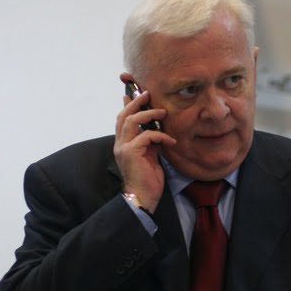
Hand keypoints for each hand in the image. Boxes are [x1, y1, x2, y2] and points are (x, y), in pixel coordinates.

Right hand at [114, 91, 175, 212]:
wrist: (143, 197)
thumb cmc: (148, 179)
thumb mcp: (150, 156)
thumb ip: (149, 142)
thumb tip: (154, 130)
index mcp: (123, 144)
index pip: (122, 120)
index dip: (127, 105)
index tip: (134, 93)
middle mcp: (120, 144)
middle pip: (124, 116)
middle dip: (136, 102)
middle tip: (148, 94)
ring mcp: (123, 148)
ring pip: (132, 121)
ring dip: (148, 114)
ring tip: (163, 112)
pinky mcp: (131, 153)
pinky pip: (146, 136)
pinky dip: (160, 136)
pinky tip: (170, 141)